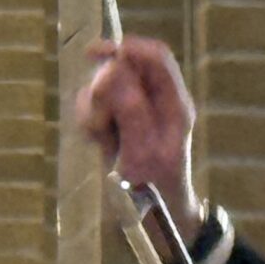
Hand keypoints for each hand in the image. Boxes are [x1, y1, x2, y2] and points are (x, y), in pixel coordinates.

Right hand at [75, 37, 207, 244]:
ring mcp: (136, 110)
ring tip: (103, 139)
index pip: (154, 56)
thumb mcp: (146, 152)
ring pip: (103, 87)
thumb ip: (132, 111)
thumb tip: (115, 73)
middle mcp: (156, 101)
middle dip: (103, 89)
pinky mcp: (118, 122)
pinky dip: (90, 122)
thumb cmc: (157, 187)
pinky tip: (99, 143)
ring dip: (94, 109)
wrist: (154, 216)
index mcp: (174, 102)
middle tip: (102, 122)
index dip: (127, 47)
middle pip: (122, 68)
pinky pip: (94, 108)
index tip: (96, 53)